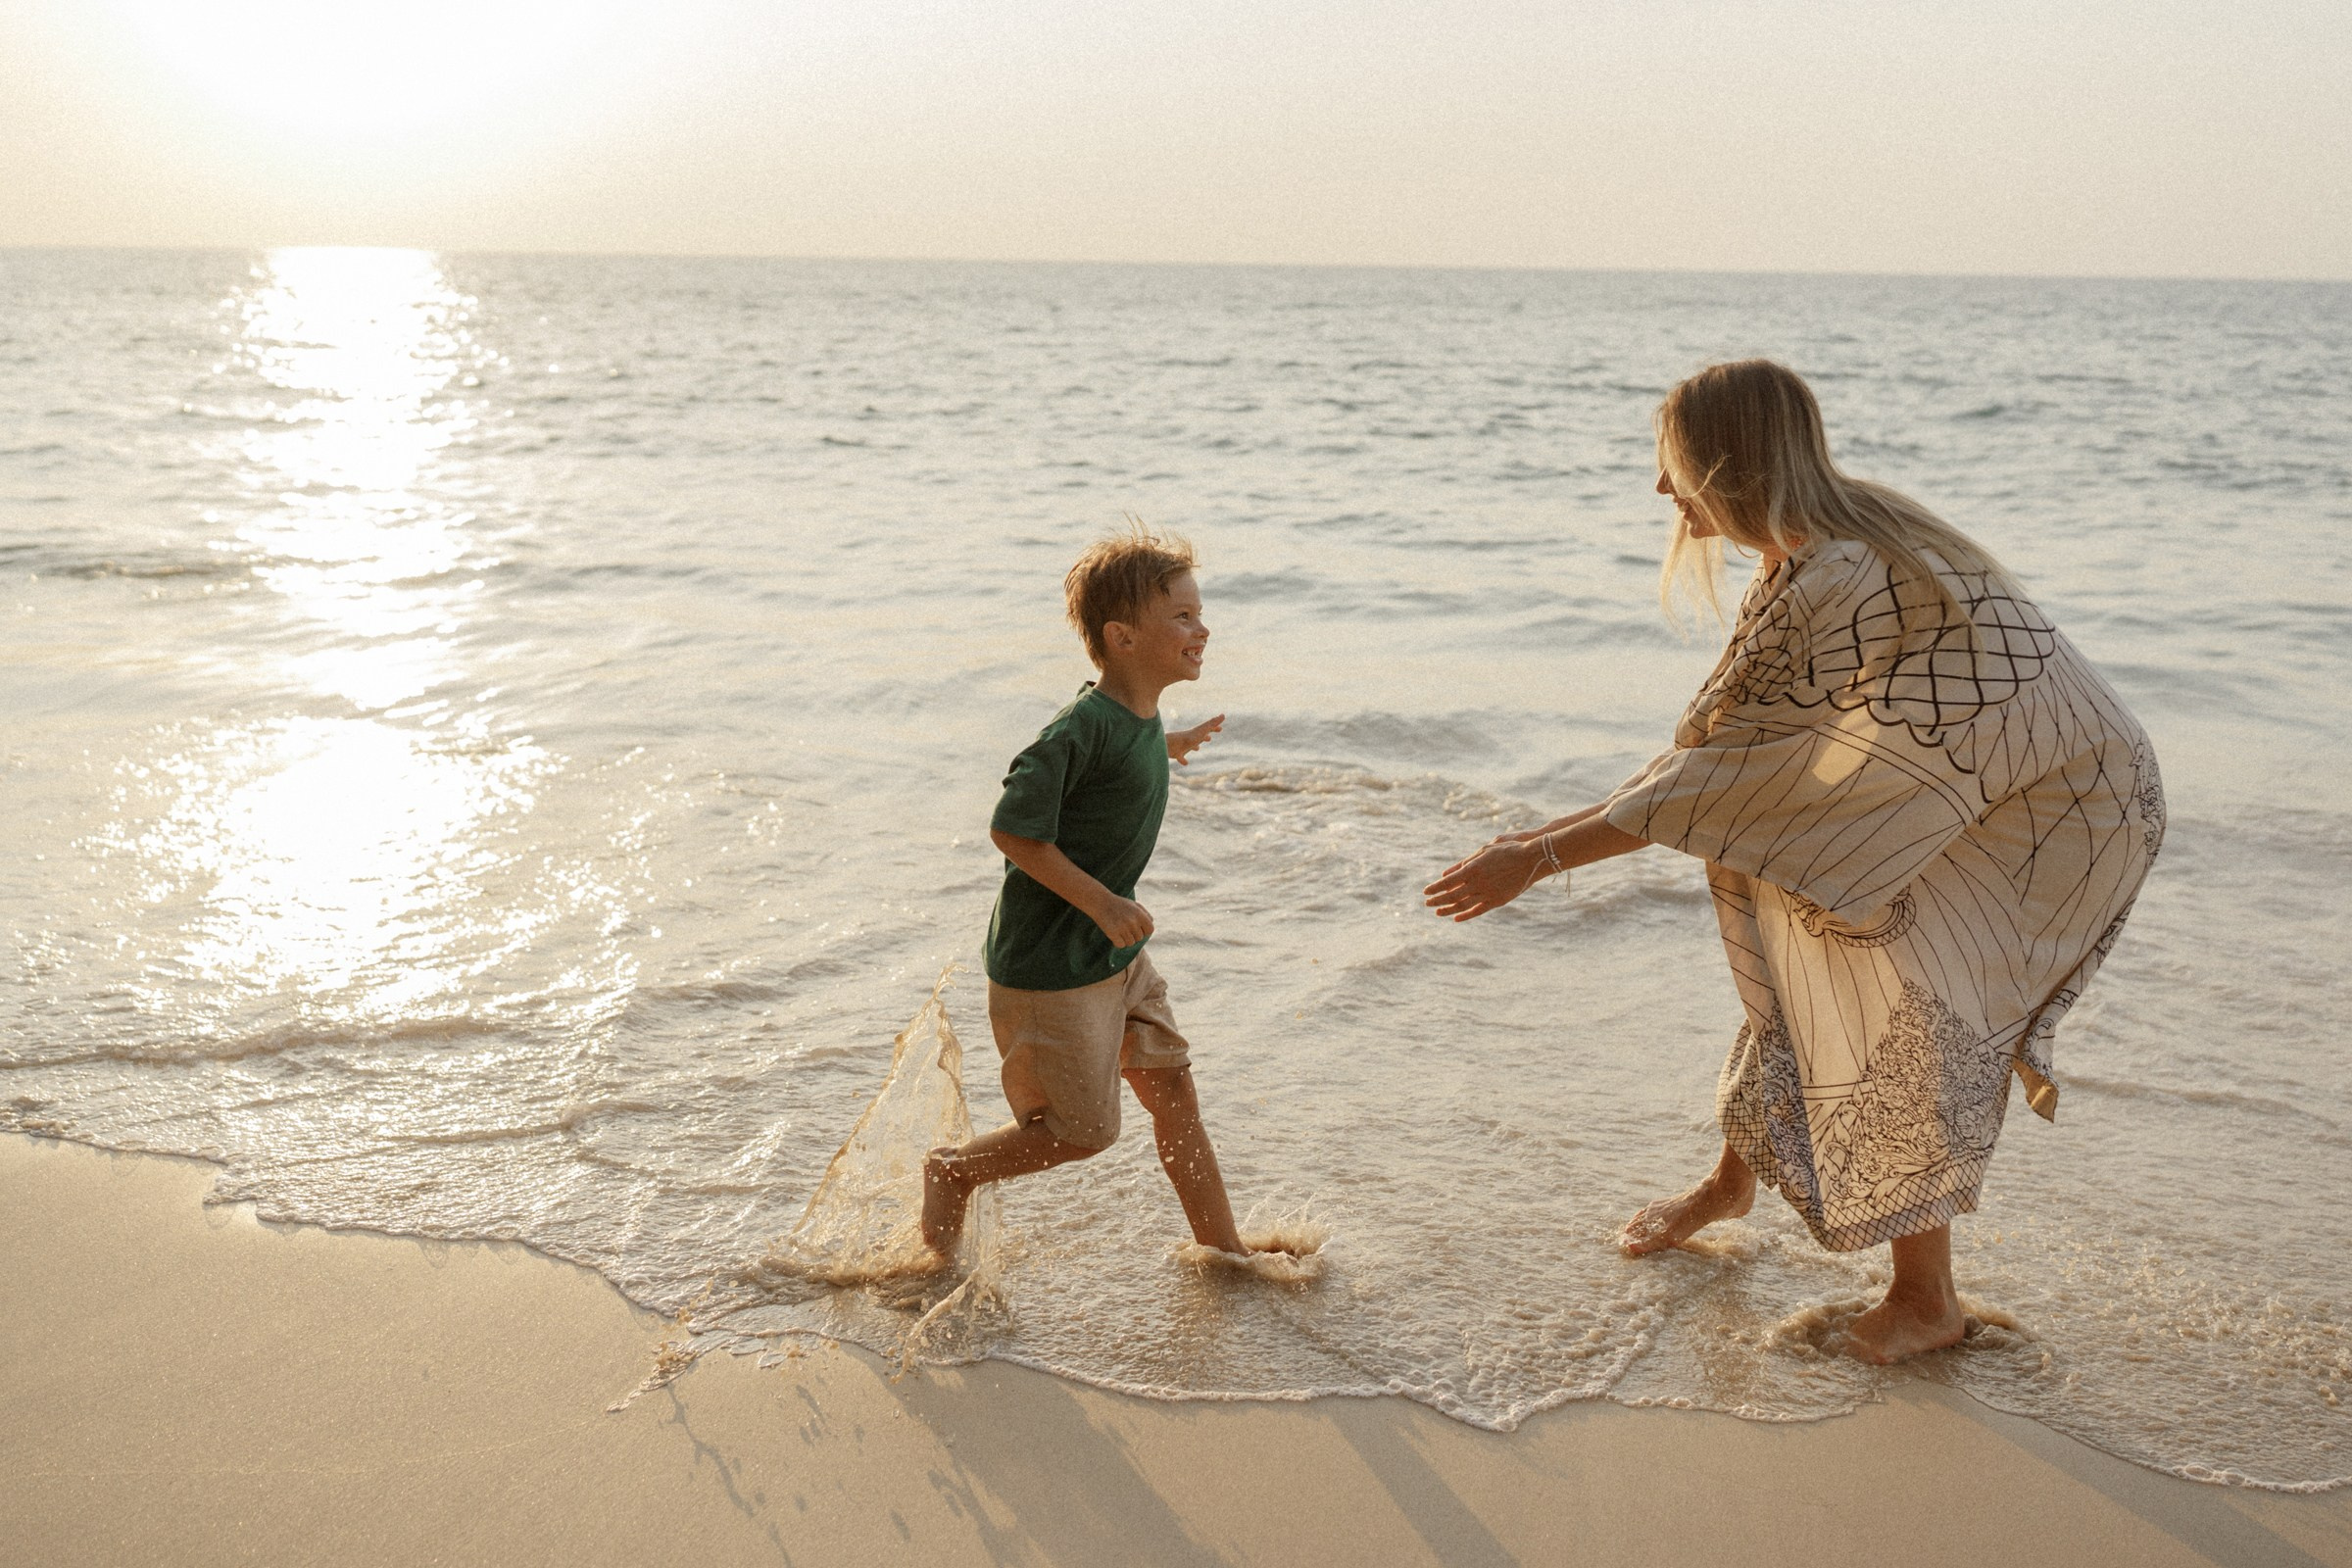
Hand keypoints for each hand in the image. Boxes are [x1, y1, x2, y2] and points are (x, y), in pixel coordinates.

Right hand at [1090, 894, 1155, 947]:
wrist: (1100, 902)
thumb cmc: (1118, 904)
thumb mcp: (1134, 905)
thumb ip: (1145, 914)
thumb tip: (1152, 923)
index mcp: (1140, 914)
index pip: (1150, 930)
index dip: (1144, 931)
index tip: (1137, 928)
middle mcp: (1133, 922)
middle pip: (1139, 938)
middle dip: (1133, 934)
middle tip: (1124, 927)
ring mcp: (1123, 928)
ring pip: (1130, 943)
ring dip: (1125, 939)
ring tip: (1119, 930)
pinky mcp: (1113, 933)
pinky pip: (1121, 945)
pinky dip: (1117, 942)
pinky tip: (1114, 934)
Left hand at [1167, 714, 1224, 765]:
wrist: (1170, 744)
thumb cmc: (1188, 738)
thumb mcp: (1202, 730)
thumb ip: (1212, 723)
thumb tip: (1223, 715)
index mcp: (1197, 733)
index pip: (1208, 729)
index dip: (1214, 728)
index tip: (1220, 728)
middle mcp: (1191, 739)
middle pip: (1200, 737)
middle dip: (1205, 737)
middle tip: (1209, 738)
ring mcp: (1183, 746)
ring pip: (1190, 745)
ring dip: (1195, 746)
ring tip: (1198, 748)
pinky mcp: (1177, 754)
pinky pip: (1181, 757)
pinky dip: (1183, 760)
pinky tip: (1185, 763)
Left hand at [1422, 841, 1540, 921]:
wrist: (1532, 859)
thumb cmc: (1507, 850)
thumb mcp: (1483, 851)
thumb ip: (1464, 863)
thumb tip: (1447, 872)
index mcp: (1472, 869)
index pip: (1447, 882)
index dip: (1435, 888)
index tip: (1425, 892)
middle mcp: (1478, 883)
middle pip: (1452, 895)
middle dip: (1438, 900)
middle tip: (1427, 903)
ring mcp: (1488, 893)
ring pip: (1463, 905)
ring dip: (1448, 909)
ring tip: (1438, 912)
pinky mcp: (1498, 901)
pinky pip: (1478, 911)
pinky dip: (1466, 915)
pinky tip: (1456, 918)